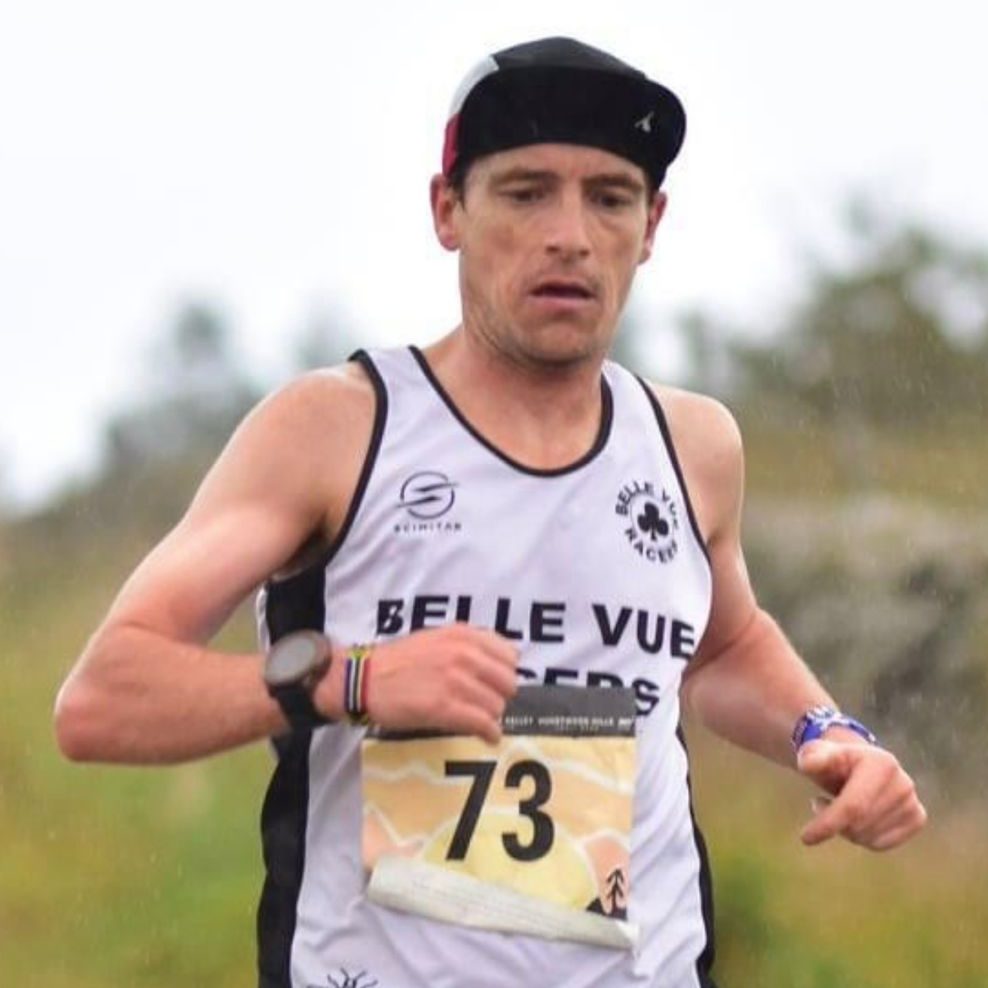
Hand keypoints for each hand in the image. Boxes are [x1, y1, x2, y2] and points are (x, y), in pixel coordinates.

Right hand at [318, 624, 518, 743]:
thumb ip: (467, 647)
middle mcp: (463, 654)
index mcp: (463, 635)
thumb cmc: (399, 661)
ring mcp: (455, 680)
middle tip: (486, 705)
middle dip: (499, 696)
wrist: (366, 679)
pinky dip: (490, 734)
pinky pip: (483, 723)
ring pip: (497, 705)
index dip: (504, 673)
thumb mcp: (436, 639)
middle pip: (507, 682)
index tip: (496, 684)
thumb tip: (498, 667)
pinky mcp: (445, 707)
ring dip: (491, 716)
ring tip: (479, 720)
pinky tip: (487, 737)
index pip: (509, 655)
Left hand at [796, 738, 927, 850]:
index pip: (853, 806)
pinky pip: (881, 844)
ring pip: (869, 837)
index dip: (828, 823)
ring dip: (845, 829)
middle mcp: (903, 783)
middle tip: (820, 804)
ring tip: (838, 804)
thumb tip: (808, 765)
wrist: (856, 763)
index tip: (805, 838)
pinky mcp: (917, 818)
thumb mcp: (817, 753)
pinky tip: (855, 817)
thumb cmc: (831, 760)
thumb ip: (812, 758)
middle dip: (833, 823)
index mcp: (882, 764)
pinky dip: (862, 837)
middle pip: (860, 825)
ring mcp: (912, 802)